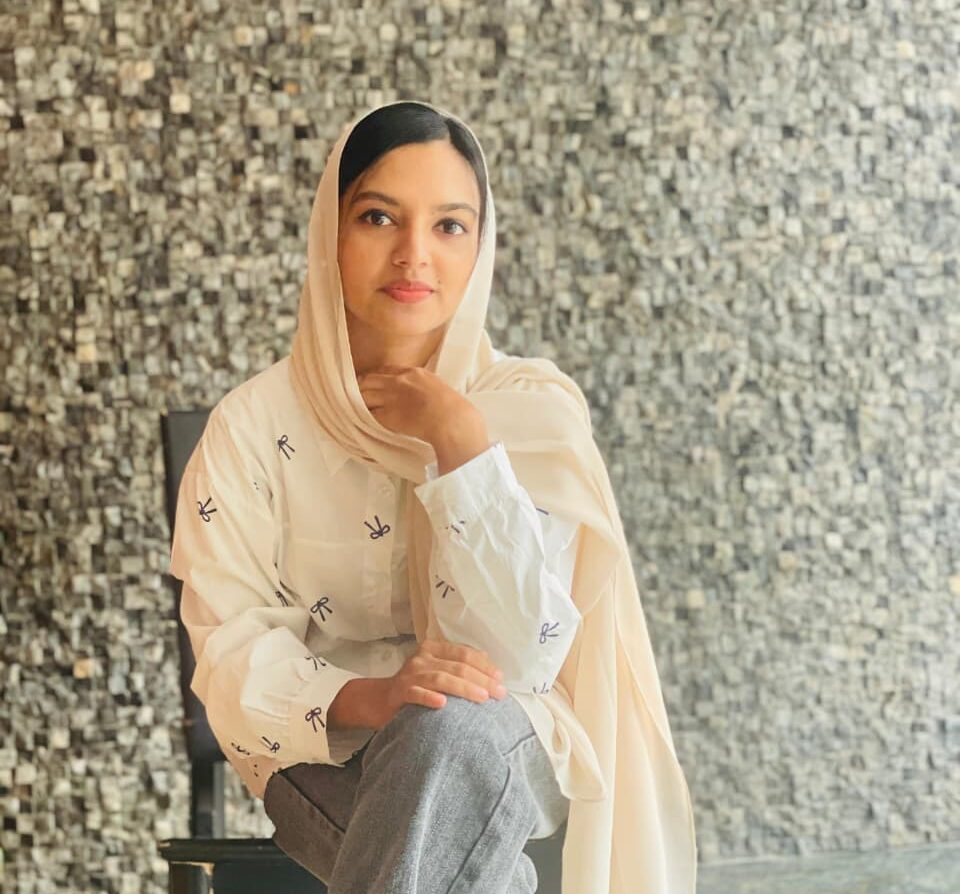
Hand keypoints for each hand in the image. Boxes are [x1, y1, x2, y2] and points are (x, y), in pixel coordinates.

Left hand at [356, 365, 479, 446]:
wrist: (451, 420)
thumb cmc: (451, 408)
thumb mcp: (437, 386)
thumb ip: (423, 385)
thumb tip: (419, 394)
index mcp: (413, 373)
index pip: (386, 370)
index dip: (377, 377)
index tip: (373, 383)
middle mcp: (399, 381)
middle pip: (369, 379)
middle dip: (363, 387)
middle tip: (360, 396)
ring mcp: (391, 397)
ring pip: (364, 395)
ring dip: (361, 402)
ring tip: (361, 409)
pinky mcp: (387, 414)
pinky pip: (369, 413)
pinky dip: (365, 416)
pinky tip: (365, 420)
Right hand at [377, 639, 506, 725]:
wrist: (381, 699)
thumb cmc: (417, 685)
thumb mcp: (437, 669)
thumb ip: (458, 665)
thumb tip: (490, 666)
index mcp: (433, 648)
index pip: (464, 653)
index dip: (484, 665)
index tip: (500, 679)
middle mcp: (422, 658)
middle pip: (457, 666)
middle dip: (482, 679)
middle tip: (499, 693)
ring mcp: (410, 674)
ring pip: (441, 679)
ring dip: (464, 688)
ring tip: (482, 697)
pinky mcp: (400, 692)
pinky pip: (417, 694)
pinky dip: (430, 697)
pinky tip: (443, 704)